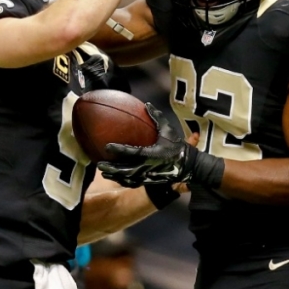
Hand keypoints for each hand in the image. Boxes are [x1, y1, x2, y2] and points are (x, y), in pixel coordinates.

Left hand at [98, 105, 222, 187]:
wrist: (188, 166)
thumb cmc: (178, 147)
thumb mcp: (168, 131)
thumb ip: (157, 118)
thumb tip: (146, 105)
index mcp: (151, 154)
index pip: (131, 152)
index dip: (118, 150)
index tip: (107, 146)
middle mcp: (147, 167)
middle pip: (125, 170)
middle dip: (111, 168)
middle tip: (99, 164)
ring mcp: (148, 176)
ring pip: (127, 179)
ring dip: (115, 176)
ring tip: (104, 173)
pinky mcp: (149, 181)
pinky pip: (134, 183)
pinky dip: (124, 181)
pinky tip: (117, 178)